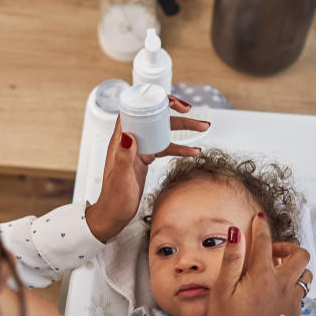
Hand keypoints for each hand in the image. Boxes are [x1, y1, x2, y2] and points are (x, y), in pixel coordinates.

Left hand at [85, 95, 208, 241]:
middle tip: (192, 111)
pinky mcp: (146, 159)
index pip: (135, 110)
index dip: (152, 101)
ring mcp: (139, 149)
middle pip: (155, 119)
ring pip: (163, 132)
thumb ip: (123, 157)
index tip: (170, 102)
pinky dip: (180, 148)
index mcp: (120, 140)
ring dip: (183, 129)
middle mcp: (130, 141)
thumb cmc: (113, 198)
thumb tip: (127, 135)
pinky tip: (194, 151)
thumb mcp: (120, 178)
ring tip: (203, 127)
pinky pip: (166, 148)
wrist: (114, 214)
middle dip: (175, 114)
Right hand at [207, 212, 309, 315]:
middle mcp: (283, 286)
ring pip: (305, 275)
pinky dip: (291, 288)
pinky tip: (273, 297)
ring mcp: (292, 302)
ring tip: (274, 273)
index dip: (260, 227)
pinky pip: (300, 295)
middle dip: (287, 247)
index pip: (265, 241)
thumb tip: (236, 232)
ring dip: (293, 268)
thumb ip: (232, 259)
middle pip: (300, 255)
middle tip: (270, 253)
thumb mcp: (222, 291)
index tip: (257, 220)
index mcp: (262, 276)